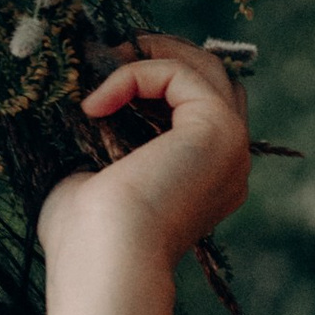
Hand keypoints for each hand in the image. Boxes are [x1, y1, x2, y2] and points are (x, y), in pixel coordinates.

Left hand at [38, 31, 250, 278]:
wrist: (103, 261)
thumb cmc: (85, 238)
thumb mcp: (90, 181)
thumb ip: (100, 145)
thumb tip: (83, 107)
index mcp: (204, 180)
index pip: (195, 108)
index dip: (152, 83)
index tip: (101, 82)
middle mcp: (228, 163)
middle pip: (209, 79)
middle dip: (157, 56)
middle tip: (104, 52)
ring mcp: (231, 147)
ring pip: (203, 67)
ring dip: (149, 54)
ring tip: (100, 59)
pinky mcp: (219, 130)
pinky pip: (179, 74)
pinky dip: (134, 75)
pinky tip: (95, 105)